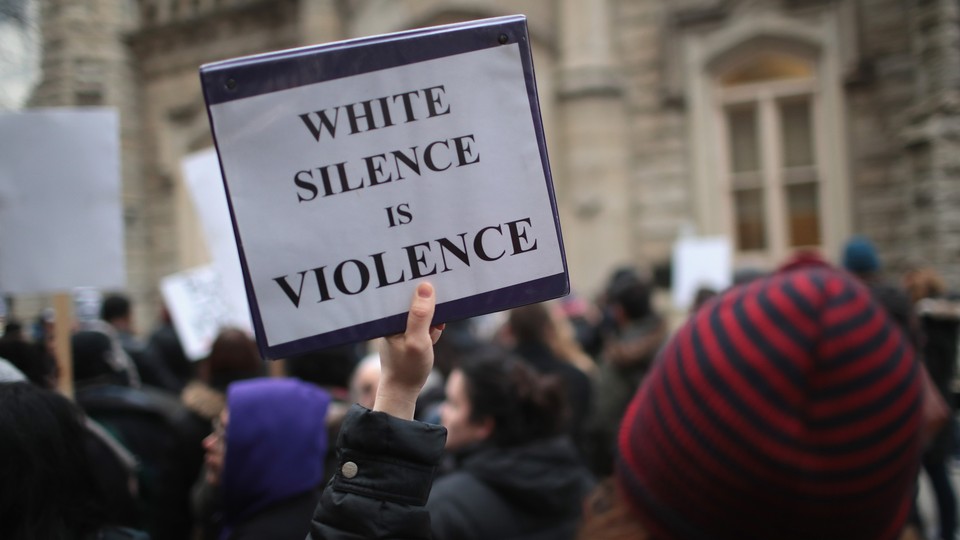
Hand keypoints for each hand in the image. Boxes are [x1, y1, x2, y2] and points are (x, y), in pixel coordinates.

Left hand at [373, 282, 444, 419]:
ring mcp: (400, 327)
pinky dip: (432, 329)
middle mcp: (391, 319)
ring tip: (432, 335)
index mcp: (387, 318)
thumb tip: (425, 287)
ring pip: (422, 312)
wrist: (403, 391)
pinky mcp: (408, 334)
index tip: (432, 282)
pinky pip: (424, 323)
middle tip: (435, 320)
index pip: (401, 291)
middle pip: (414, 300)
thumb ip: (421, 315)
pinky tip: (432, 339)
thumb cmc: (407, 368)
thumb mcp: (417, 341)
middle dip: (429, 307)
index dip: (418, 287)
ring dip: (432, 320)